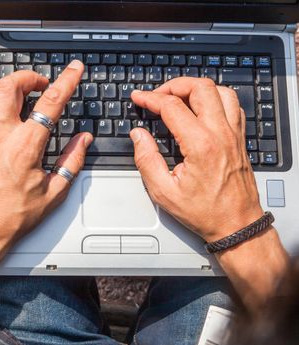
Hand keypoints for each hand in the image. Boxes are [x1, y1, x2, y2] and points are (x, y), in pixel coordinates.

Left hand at [0, 60, 91, 251]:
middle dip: (29, 76)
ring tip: (21, 89)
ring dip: (7, 84)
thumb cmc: (12, 216)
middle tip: (42, 82)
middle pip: (11, 87)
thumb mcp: (53, 192)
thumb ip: (72, 161)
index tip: (74, 70)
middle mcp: (0, 137)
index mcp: (25, 147)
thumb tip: (83, 141)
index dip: (66, 81)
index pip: (49, 103)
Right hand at [130, 77, 262, 242]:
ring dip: (196, 89)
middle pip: (201, 88)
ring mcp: (234, 134)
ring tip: (178, 98)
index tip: (138, 98)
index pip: (172, 106)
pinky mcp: (240, 139)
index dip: (150, 98)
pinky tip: (200, 108)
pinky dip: (215, 98)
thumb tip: (139, 135)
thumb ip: (147, 160)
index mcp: (201, 145)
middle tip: (157, 95)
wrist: (236, 225)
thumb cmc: (204, 212)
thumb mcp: (164, 192)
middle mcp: (221, 134)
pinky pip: (233, 105)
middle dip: (173, 85)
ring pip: (221, 91)